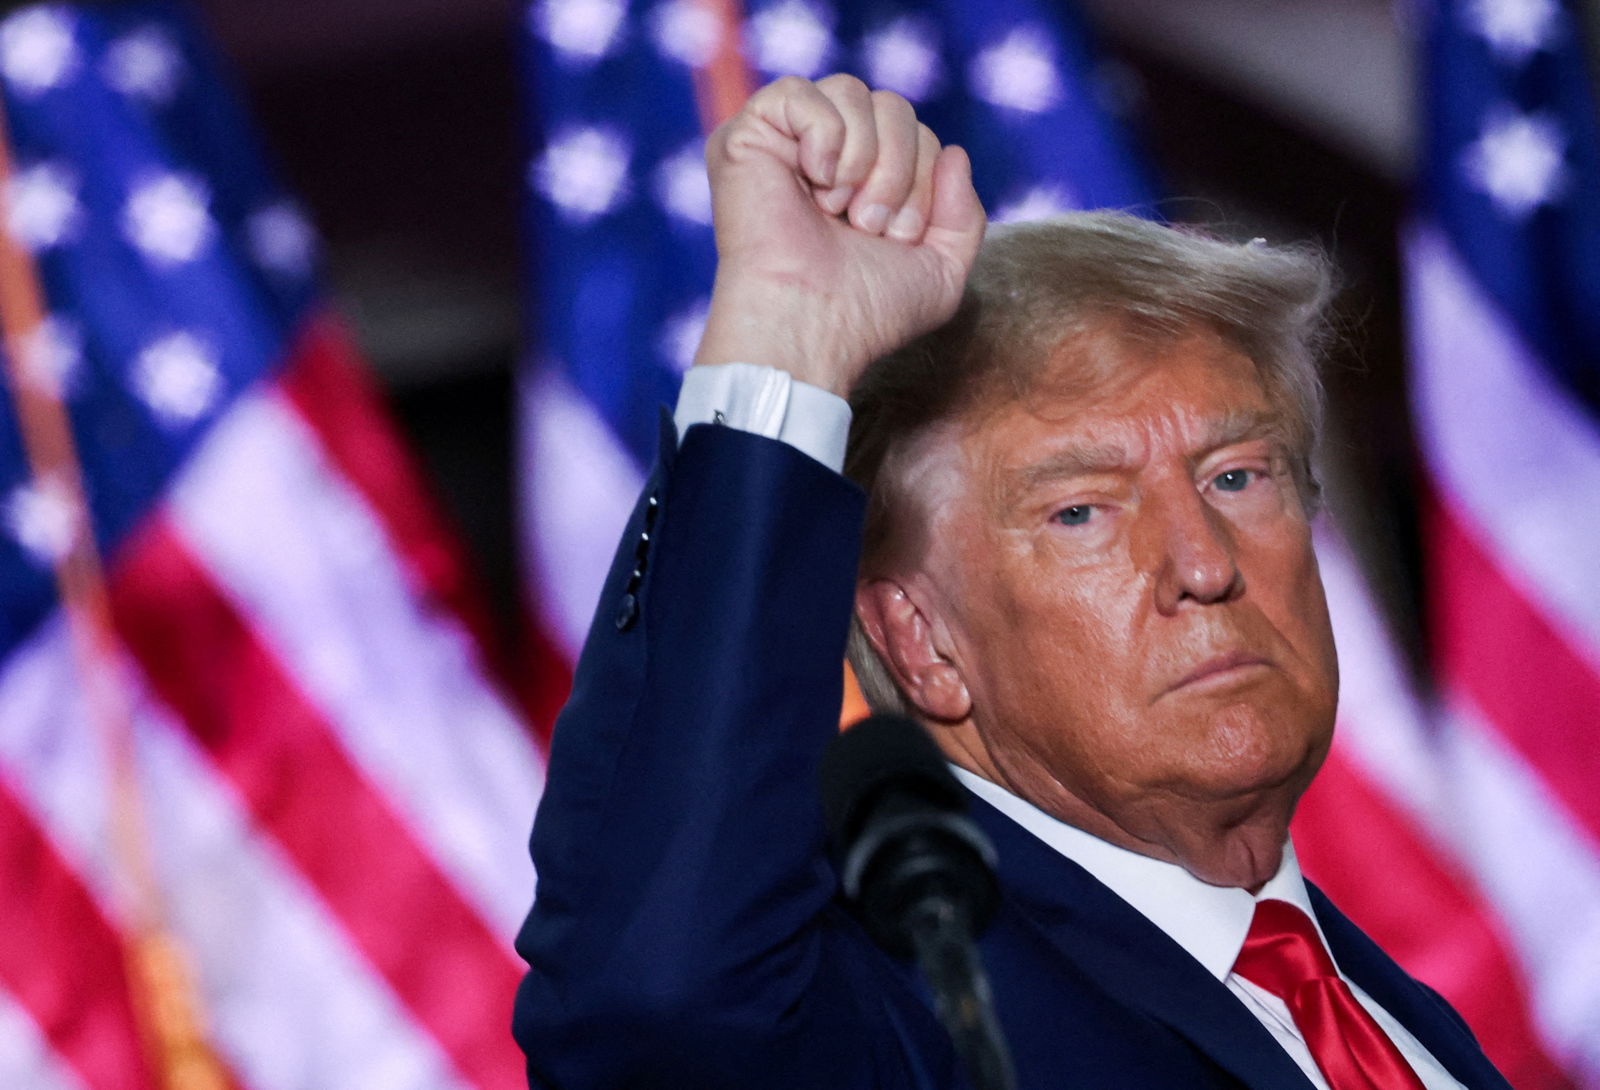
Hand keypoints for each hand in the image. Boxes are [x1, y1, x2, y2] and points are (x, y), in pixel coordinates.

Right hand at [693, 75, 986, 396]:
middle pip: (892, 105)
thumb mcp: (942, 270)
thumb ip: (963, 213)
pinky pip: (799, 91)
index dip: (923, 178)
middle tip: (869, 225)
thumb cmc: (868, 311)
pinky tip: (813, 181)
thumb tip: (954, 152)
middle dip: (899, 168)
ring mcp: (782, 144)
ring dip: (864, 157)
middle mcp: (823, 156)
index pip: (918, 132)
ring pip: (852, 91)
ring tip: (841, 210)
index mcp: (864, 180)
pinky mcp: (744, 137)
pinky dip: (823, 136)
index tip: (897, 236)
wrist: (813, 327)